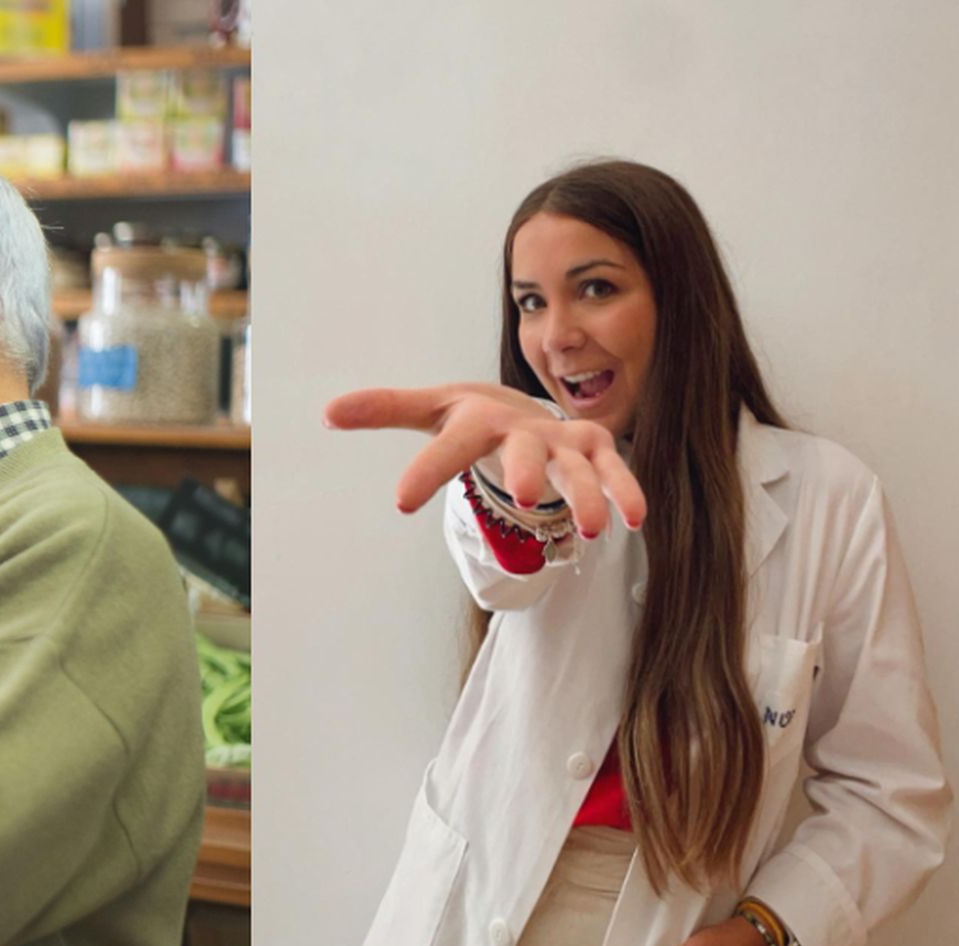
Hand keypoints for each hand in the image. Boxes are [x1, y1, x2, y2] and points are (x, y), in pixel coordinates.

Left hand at [324, 383, 645, 538]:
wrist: (523, 404)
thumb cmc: (471, 418)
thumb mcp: (431, 410)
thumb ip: (384, 409)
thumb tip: (326, 411)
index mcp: (476, 420)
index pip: (449, 442)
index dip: (427, 469)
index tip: (401, 501)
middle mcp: (522, 429)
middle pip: (523, 448)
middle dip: (524, 469)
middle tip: (519, 495)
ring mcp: (563, 441)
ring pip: (576, 467)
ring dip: (585, 494)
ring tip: (593, 529)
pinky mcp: (594, 452)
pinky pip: (614, 472)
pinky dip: (626, 492)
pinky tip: (632, 521)